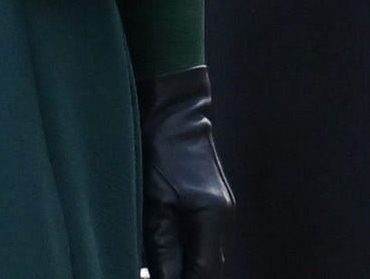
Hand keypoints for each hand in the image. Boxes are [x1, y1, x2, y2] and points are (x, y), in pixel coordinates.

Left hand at [139, 67, 233, 278]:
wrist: (171, 108)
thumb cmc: (158, 144)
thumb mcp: (153, 195)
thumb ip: (160, 240)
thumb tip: (163, 276)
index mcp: (213, 217)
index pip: (204, 272)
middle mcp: (221, 219)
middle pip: (205, 267)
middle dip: (179, 275)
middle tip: (147, 275)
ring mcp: (216, 211)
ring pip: (201, 255)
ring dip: (178, 264)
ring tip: (148, 267)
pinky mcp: (204, 203)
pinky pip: (196, 239)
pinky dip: (179, 250)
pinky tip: (155, 253)